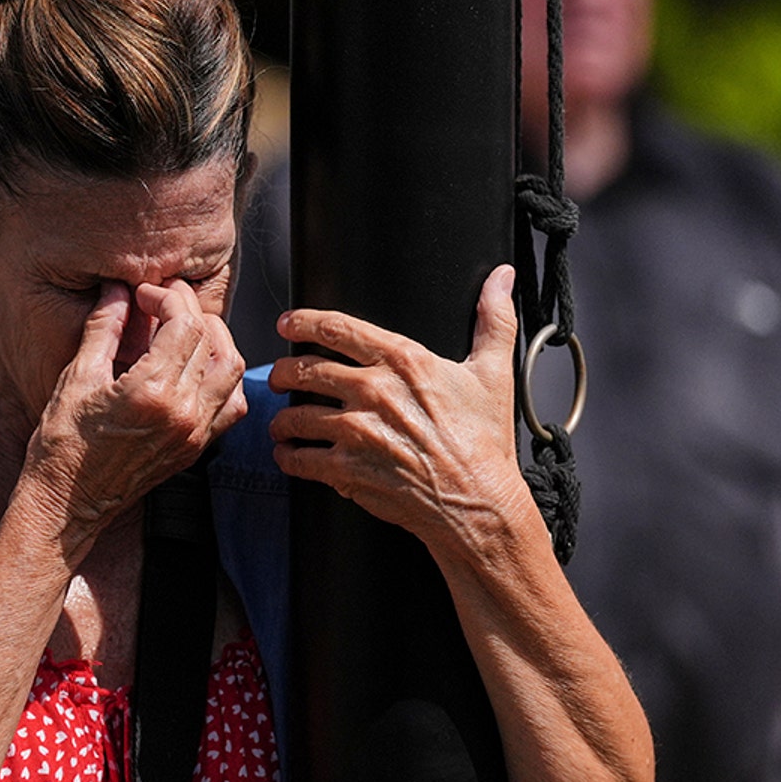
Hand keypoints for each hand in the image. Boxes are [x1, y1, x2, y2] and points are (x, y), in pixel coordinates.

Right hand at [24, 280, 246, 539]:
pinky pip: (231, 404)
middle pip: (210, 339)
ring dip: (213, 339)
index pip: (184, 323)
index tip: (144, 294)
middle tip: (162, 303)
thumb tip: (116, 290)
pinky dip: (223, 377)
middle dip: (189, 310)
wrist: (68, 503)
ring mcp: (194, 433)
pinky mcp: (196, 447)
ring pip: (230, 368)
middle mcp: (182, 413)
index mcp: (150, 392)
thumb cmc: (63, 445)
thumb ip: (103, 328)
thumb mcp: (76, 378)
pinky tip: (197, 368)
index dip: (167, 297)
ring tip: (183, 330)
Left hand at [267, 264, 538, 549]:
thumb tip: (502, 279)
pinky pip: (300, 459)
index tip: (288, 322)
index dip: (304, 321)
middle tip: (278, 377)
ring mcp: (357, 433)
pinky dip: (288, 457)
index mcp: (403, 362)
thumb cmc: (485, 442)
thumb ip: (494, 321)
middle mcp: (373, 392)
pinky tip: (288, 455)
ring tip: (281, 422)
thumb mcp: (495, 374)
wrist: (477, 503)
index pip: (338, 329)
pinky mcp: (348, 470)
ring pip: (296, 416)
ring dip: (282, 418)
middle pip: (305, 370)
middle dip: (283, 372)